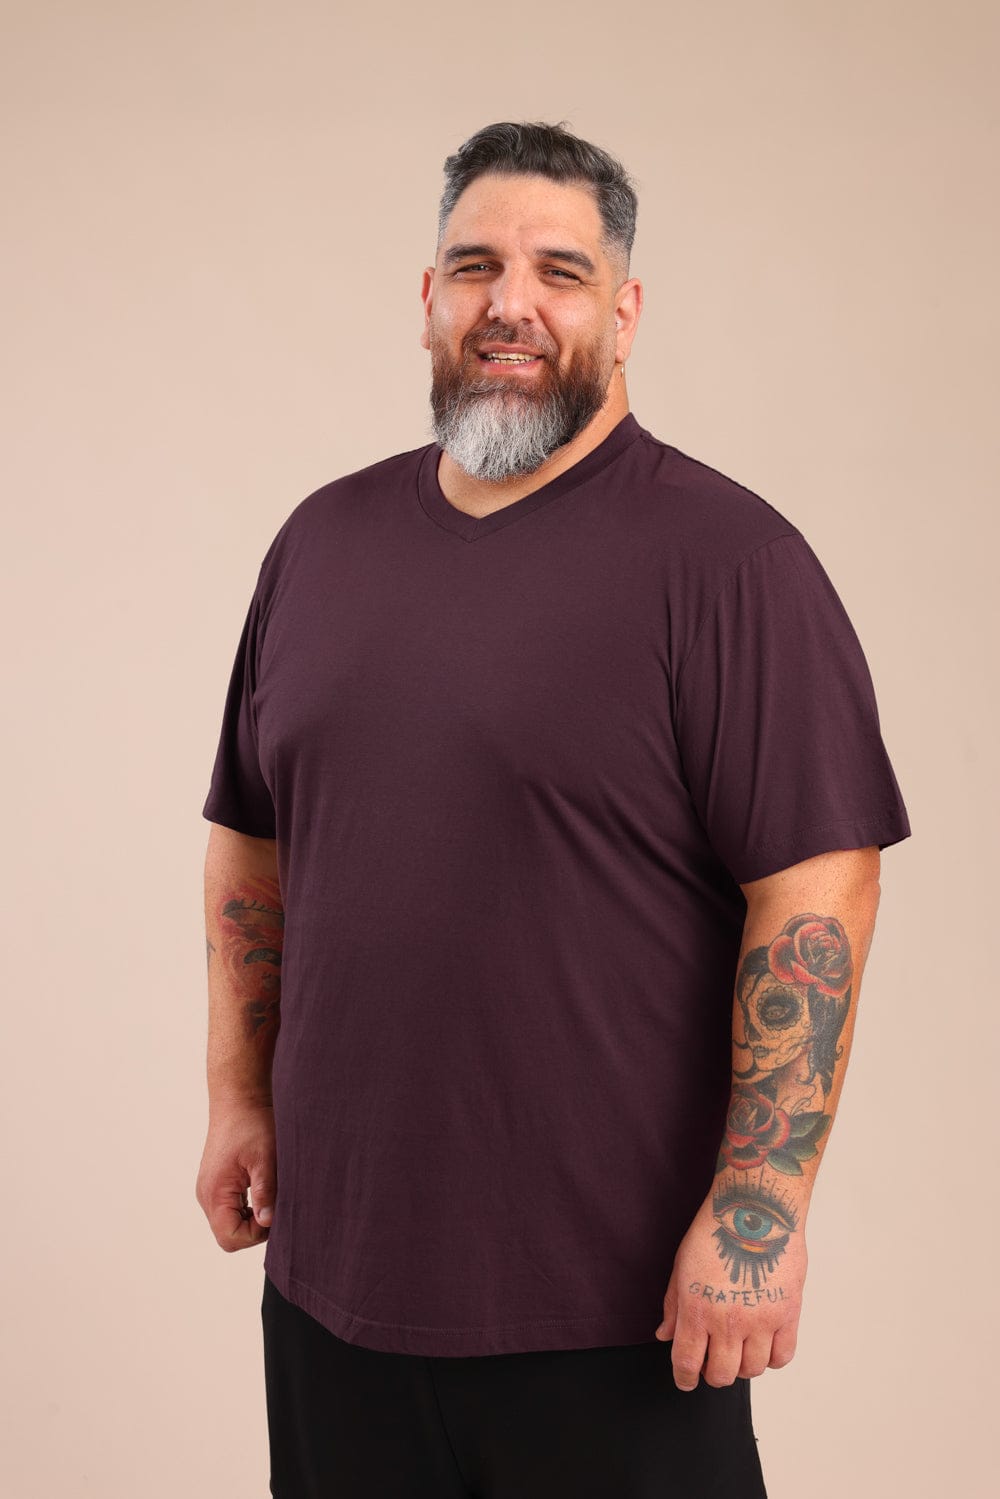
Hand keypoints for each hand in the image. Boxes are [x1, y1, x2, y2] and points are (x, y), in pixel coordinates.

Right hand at [195, 1101, 276, 1251]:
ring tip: (269, 1195)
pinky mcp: (215, 1184)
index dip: (255, 1234)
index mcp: (215, 1192)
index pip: (230, 1237)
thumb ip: (265, 1192)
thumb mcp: (265, 1158)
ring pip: (228, 1223)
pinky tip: (262, 1190)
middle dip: (254, 1229)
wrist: (238, 1099)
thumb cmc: (252, 1124)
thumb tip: (267, 1223)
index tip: (274, 1212)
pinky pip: (228, 1209)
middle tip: (275, 1206)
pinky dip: (245, 1209)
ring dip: (251, 1219)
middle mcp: (206, 1196)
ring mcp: (209, 1190)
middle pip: (228, 1234)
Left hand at [655, 1197, 805, 1389]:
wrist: (755, 1208)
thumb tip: (665, 1336)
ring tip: (740, 1346)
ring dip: (743, 1365)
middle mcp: (728, 1321)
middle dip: (714, 1373)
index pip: (687, 1363)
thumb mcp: (681, 1265)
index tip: (686, 1379)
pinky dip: (772, 1357)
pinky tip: (764, 1342)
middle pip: (721, 1375)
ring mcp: (760, 1320)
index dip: (685, 1379)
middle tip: (715, 1359)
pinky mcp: (788, 1314)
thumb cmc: (715, 1230)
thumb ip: (674, 1305)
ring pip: (752, 1370)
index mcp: (697, 1309)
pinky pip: (782, 1357)